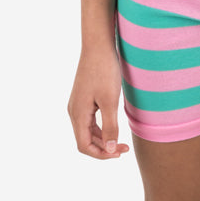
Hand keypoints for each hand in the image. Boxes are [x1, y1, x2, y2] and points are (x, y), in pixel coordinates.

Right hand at [67, 42, 130, 157]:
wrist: (98, 46)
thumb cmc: (104, 71)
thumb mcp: (110, 101)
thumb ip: (110, 126)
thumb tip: (110, 149)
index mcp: (77, 114)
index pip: (84, 145)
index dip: (101, 154)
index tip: (119, 153)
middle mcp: (74, 111)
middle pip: (85, 140)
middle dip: (104, 148)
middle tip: (125, 149)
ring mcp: (78, 105)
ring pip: (88, 131)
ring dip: (103, 139)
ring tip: (122, 142)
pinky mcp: (83, 98)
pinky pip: (90, 120)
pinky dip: (101, 128)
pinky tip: (114, 126)